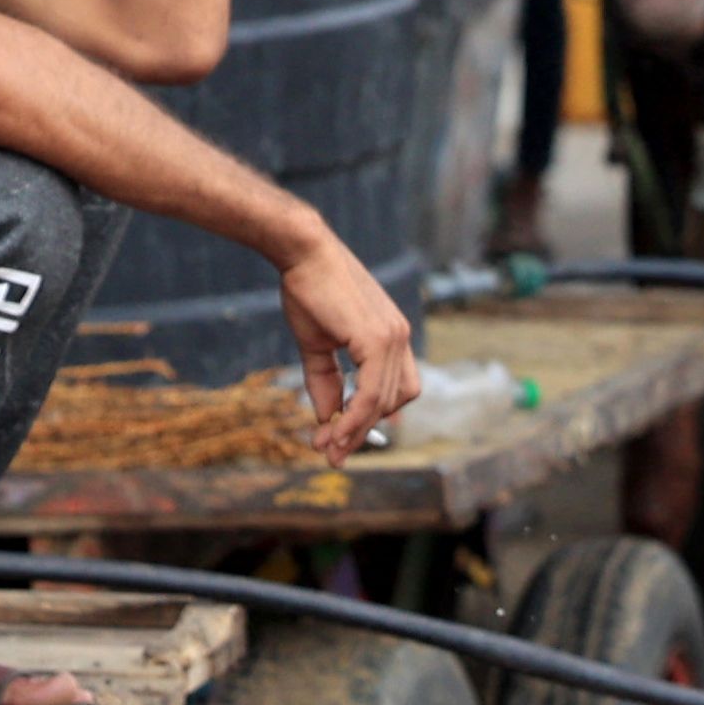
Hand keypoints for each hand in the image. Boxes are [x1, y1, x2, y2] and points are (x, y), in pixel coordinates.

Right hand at [274, 238, 419, 455]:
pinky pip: (371, 393)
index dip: (371, 417)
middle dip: (360, 432)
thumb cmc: (309, 291)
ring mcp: (392, 339)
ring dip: (353, 431)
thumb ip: (326, 383)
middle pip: (390, 404)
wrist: (303, 253)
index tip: (342, 437)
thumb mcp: (317, 346)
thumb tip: (327, 420)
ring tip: (326, 447)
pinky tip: (335, 431)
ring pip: (381, 404)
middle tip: (330, 452)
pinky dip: (355, 417)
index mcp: (393, 338)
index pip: (395, 391)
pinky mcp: (377, 340)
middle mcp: (400, 339)